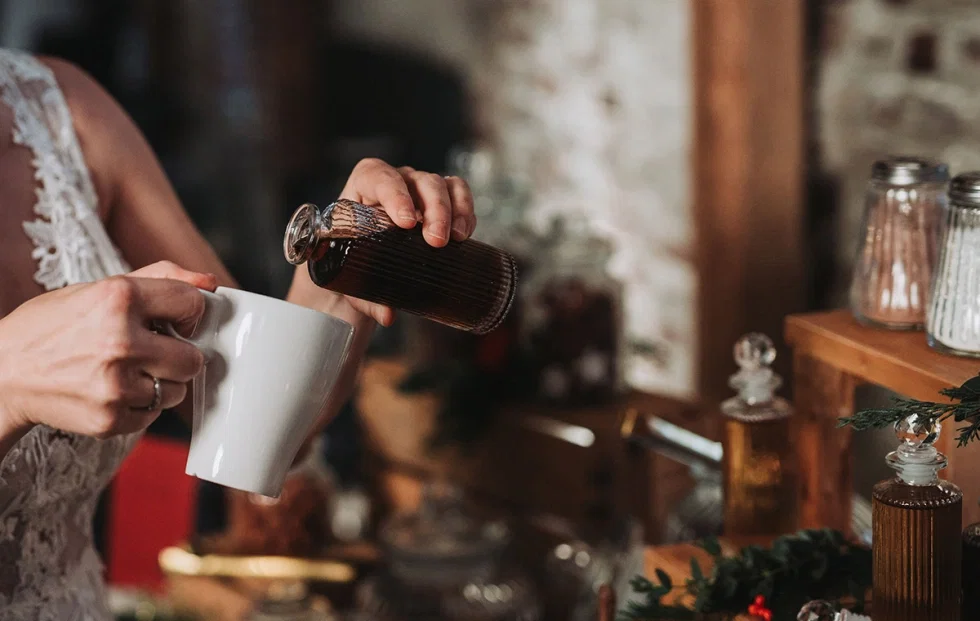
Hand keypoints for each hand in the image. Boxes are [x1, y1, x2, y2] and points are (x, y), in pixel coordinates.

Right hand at [0, 261, 216, 439]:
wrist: (3, 374)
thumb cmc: (51, 328)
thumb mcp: (98, 289)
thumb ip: (160, 278)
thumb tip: (208, 282)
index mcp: (117, 298)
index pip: (192, 306)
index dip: (188, 314)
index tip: (176, 321)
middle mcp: (119, 341)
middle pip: (193, 358)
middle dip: (179, 355)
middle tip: (152, 351)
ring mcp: (114, 385)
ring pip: (177, 390)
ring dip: (159, 383)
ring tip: (125, 371)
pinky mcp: (109, 419)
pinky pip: (154, 415)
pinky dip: (140, 406)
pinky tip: (112, 390)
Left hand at [333, 157, 477, 324]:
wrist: (365, 261)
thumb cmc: (351, 259)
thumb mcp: (351, 277)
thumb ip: (365, 297)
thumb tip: (388, 314)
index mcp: (362, 188)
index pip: (376, 175)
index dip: (393, 193)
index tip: (405, 222)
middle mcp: (394, 183)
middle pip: (418, 181)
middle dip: (433, 209)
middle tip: (436, 242)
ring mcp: (419, 189)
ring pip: (442, 184)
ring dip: (454, 210)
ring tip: (457, 239)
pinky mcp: (441, 200)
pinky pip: (459, 193)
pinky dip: (466, 211)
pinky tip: (464, 234)